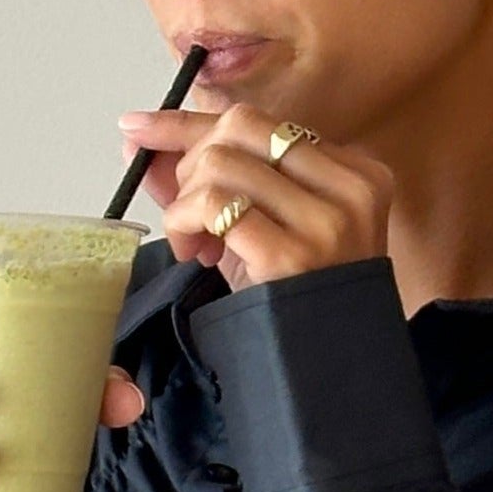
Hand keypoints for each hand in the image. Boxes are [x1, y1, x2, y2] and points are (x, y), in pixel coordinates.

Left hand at [114, 103, 393, 292]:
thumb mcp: (261, 228)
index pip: (257, 121)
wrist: (330, 370)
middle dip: (190, 166)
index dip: (189, 125)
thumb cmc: (292, 296)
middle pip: (238, 128)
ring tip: (191, 243)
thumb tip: (139, 137)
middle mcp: (349, 187)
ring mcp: (326, 220)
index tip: (138, 127)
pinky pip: (215, 203)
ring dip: (184, 203)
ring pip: (220, 164)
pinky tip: (193, 253)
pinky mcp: (293, 254)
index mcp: (354, 171)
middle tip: (188, 215)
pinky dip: (184, 221)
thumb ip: (210, 181)